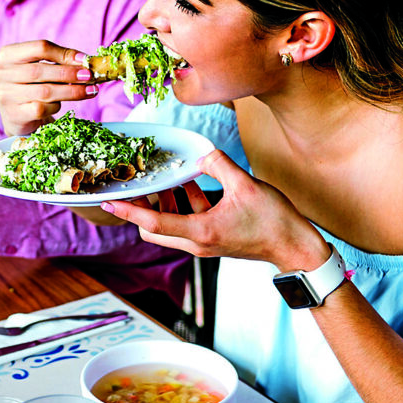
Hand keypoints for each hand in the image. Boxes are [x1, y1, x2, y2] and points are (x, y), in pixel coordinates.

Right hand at [0, 39, 97, 135]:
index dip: (65, 54)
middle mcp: (2, 73)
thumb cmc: (33, 86)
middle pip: (40, 70)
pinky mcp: (13, 114)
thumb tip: (85, 61)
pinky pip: (41, 108)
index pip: (39, 48)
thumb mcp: (42, 68)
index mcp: (8, 54)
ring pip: (44, 91)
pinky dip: (56, 106)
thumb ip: (59, 61)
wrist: (18, 116)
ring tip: (90, 91)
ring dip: (71, 91)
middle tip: (89, 76)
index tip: (84, 60)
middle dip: (69, 73)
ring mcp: (5, 95)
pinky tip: (61, 105)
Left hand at [102, 150, 327, 266]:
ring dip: (164, 204)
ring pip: (169, 226)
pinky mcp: (213, 238)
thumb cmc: (273, 221)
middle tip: (140, 183)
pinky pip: (187, 222)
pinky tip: (190, 183)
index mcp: (200, 232)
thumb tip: (201, 154)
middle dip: (142, 206)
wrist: (294, 247)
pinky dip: (183, 204)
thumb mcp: (245, 185)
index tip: (109, 201)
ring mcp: (204, 243)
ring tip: (167, 179)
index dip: (129, 210)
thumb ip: (218, 164)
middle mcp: (197, 242)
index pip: (153, 222)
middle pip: (153, 229)